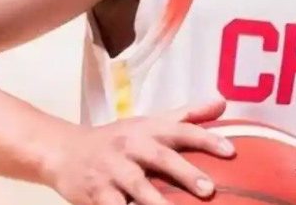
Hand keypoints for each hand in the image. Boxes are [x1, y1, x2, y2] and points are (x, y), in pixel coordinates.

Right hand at [45, 99, 233, 204]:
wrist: (64, 150)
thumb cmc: (118, 139)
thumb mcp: (150, 122)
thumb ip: (187, 115)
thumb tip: (223, 101)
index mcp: (148, 129)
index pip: (181, 130)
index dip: (206, 139)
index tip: (231, 152)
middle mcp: (131, 146)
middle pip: (161, 158)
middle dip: (185, 173)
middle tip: (209, 190)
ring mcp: (112, 170)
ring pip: (136, 187)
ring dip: (156, 201)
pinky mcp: (95, 193)